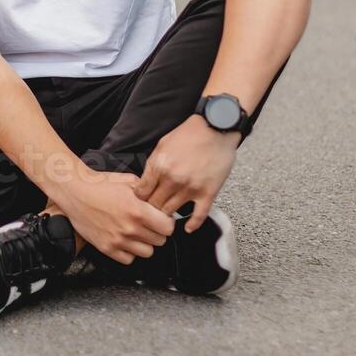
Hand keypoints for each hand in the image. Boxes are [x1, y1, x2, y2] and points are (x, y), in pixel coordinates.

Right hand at [48, 170, 174, 263]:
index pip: (168, 227)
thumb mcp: (128, 181)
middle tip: (149, 224)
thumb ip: (148, 193)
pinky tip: (126, 240)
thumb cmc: (99, 184)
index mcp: (137, 210)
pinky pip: (129, 259)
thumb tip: (160, 202)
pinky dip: (130, 252)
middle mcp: (129, 228)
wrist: (75, 191)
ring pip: (147, 252)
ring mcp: (118, 240)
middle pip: (160, 241)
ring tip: (137, 232)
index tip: (161, 219)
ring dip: (145, 243)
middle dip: (157, 232)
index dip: (166, 222)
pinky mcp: (107, 248)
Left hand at [136, 114, 239, 230]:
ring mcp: (191, 188)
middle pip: (154, 206)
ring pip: (172, 212)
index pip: (141, 194)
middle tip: (151, 213)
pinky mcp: (208, 192)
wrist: (216, 127)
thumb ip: (153, 165)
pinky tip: (188, 228)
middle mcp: (173, 179)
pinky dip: (192, 224)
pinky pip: (199, 216)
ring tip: (165, 219)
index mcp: (159, 166)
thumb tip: (144, 183)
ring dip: (167, 216)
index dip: (139, 200)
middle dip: (150, 210)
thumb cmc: (189, 134)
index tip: (141, 202)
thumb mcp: (162, 145)